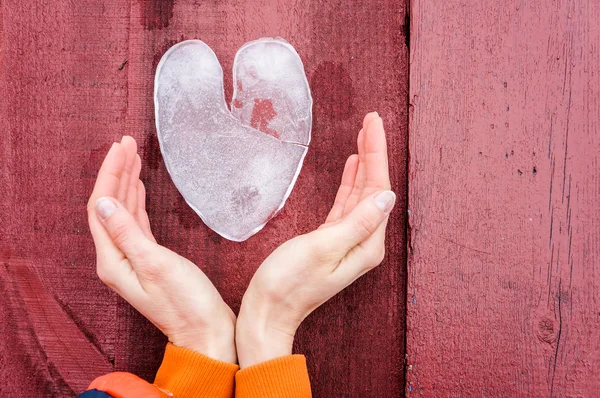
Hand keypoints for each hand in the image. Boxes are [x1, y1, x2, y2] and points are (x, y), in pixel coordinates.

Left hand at [87, 137, 235, 362]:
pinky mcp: (149, 259)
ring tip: (132, 155)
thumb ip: (127, 232)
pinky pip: (136, 222)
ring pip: (123, 211)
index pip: (102, 207)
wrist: (206, 331)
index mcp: (113, 259)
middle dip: (118, 172)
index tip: (121, 148)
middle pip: (110, 206)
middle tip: (128, 142)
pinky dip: (137, 201)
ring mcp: (132, 259)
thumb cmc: (186, 302)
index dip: (110, 174)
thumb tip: (103, 202)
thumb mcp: (155, 264)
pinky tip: (139, 188)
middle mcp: (117, 258)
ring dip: (127, 183)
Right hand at [236, 112, 394, 367]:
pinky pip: (346, 204)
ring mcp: (347, 241)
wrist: (267, 313)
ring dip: (363, 164)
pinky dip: (350, 183)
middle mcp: (363, 241)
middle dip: (373, 152)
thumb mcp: (322, 248)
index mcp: (366, 243)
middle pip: (373, 188)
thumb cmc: (289, 284)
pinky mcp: (330, 240)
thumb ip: (356, 222)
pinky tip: (352, 167)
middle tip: (371, 119)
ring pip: (360, 193)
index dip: (376, 153)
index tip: (373, 123)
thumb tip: (387, 196)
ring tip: (364, 136)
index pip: (378, 188)